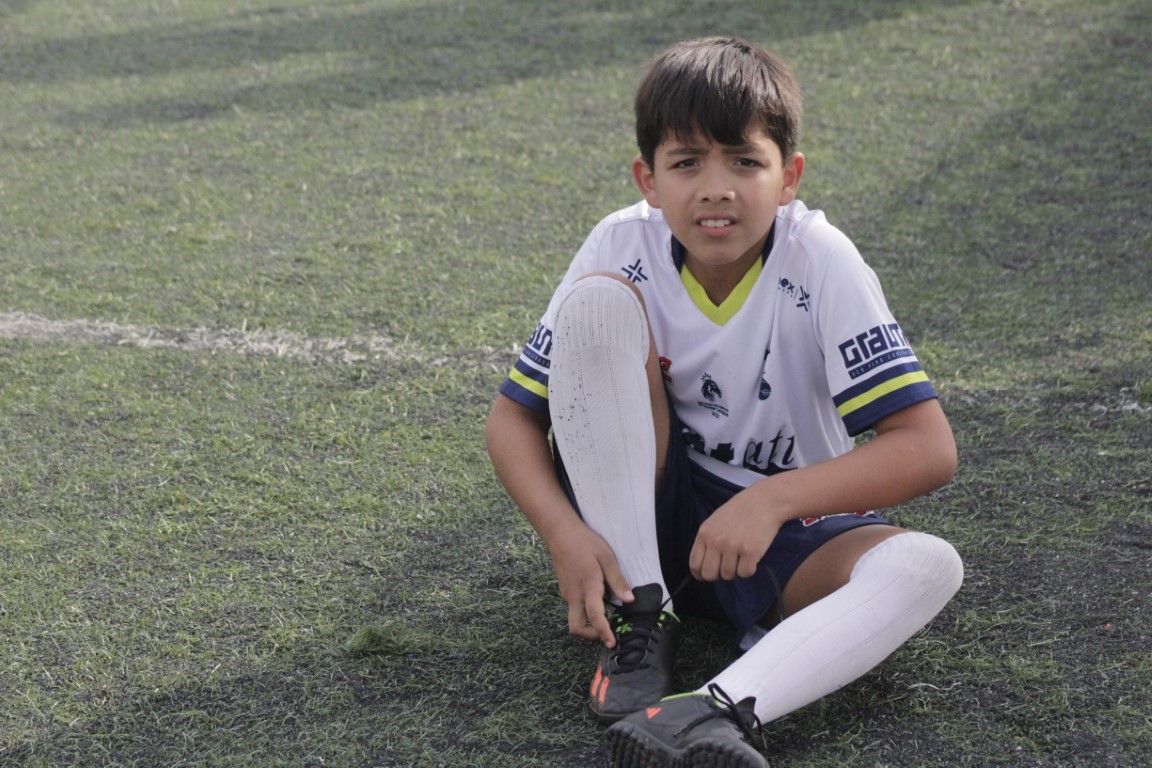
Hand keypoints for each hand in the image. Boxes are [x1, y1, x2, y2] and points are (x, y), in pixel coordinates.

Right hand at [546, 520, 632, 645]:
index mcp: (588, 587)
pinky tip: (595, 596)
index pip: (594, 617)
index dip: (604, 633)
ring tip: (605, 612)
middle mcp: (574, 595)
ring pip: (574, 617)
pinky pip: (574, 605)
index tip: (612, 643)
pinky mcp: (564, 588)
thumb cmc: (585, 542)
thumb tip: (629, 600)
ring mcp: (566, 592)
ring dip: (588, 622)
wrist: (560, 532)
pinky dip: (584, 609)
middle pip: (576, 627)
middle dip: (591, 635)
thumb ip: (617, 580)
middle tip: (606, 632)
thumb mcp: (607, 557)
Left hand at [689, 492, 780, 581]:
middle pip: (709, 575)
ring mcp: (732, 546)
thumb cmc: (740, 511)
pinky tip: (752, 556)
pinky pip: (745, 573)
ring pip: (728, 575)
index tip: (710, 573)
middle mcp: (716, 541)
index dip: (701, 574)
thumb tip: (704, 564)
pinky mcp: (750, 551)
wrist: (764, 501)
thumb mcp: (715, 521)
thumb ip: (707, 540)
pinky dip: (750, 569)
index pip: (694, 565)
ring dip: (736, 569)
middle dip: (718, 575)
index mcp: (704, 533)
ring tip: (742, 555)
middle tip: (728, 565)